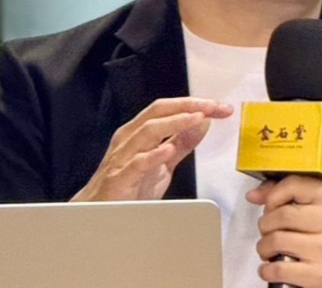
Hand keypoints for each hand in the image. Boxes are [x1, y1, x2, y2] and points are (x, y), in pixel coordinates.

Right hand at [72, 97, 232, 201]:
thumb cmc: (129, 188)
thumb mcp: (163, 163)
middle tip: (213, 106)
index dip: (194, 104)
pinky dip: (153, 155)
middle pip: (158, 112)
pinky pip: (136, 164)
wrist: (102, 216)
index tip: (219, 107)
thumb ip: (182, 143)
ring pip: (147, 132)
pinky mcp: (120, 179)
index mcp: (140, 132)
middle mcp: (130, 139)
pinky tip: (167, 151)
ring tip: (196, 118)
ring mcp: (123, 157)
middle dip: (188, 106)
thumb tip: (202, 122)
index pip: (168, 110)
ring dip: (174, 123)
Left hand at [247, 175, 321, 287]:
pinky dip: (268, 270)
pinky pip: (277, 268)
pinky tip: (274, 268)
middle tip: (270, 232)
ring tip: (271, 250)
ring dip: (264, 248)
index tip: (270, 207)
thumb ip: (284, 194)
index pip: (292, 185)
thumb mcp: (314, 209)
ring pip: (276, 240)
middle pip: (281, 215)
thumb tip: (253, 195)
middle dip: (266, 225)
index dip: (272, 197)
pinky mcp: (320, 275)